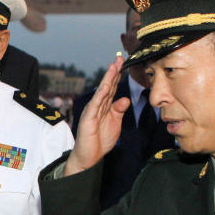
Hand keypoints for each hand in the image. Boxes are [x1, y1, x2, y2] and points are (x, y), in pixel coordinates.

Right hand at [65, 56, 130, 175]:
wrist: (89, 156)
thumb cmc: (100, 140)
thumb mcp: (115, 123)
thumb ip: (119, 110)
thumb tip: (125, 98)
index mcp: (104, 106)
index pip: (112, 89)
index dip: (118, 76)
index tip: (124, 64)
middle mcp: (97, 105)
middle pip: (107, 86)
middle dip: (114, 72)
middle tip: (119, 58)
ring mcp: (92, 110)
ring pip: (102, 91)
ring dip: (108, 78)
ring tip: (114, 66)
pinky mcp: (88, 118)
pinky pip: (96, 103)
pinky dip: (101, 93)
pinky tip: (107, 85)